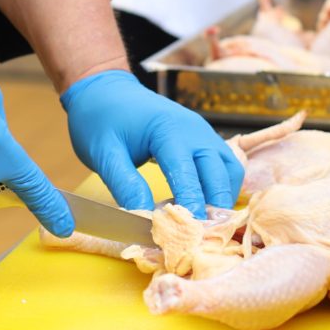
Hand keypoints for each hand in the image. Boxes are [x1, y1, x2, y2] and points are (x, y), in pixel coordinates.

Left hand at [60, 71, 243, 218]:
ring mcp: (203, 133)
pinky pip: (224, 166)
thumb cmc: (99, 120)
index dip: (191, 207)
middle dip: (214, 208)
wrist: (103, 90)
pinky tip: (205, 207)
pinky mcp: (203, 139)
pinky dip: (221, 187)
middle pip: (219, 174)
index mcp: (169, 129)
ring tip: (205, 226)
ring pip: (229, 171)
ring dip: (222, 198)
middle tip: (201, 239)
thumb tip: (145, 219)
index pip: (187, 174)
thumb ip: (126, 185)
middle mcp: (194, 130)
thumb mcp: (104, 153)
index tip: (188, 236)